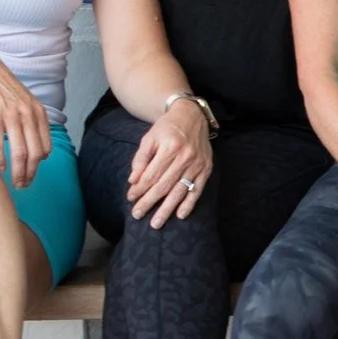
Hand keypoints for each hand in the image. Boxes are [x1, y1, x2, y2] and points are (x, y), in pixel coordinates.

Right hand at [0, 54, 50, 188]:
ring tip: (14, 183)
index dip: (39, 166)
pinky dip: (0, 159)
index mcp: (37, 112)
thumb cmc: (0, 88)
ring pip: (19, 152)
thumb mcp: (22, 101)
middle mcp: (28, 114)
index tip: (31, 175)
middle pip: (35, 154)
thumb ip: (30, 120)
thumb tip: (35, 146)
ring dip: (18, 172)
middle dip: (30, 174)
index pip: (45, 147)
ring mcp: (11, 114)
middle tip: (23, 186)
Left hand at [126, 102, 212, 228]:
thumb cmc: (167, 128)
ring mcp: (197, 164)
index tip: (131, 198)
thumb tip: (133, 181)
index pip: (152, 174)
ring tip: (156, 222)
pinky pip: (197, 190)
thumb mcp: (149, 138)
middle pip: (164, 185)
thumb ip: (140, 159)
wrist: (191, 116)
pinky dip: (189, 203)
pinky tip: (180, 215)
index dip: (140, 188)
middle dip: (149, 202)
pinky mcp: (206, 169)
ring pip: (180, 191)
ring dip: (167, 208)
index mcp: (170, 147)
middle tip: (138, 215)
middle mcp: (185, 157)